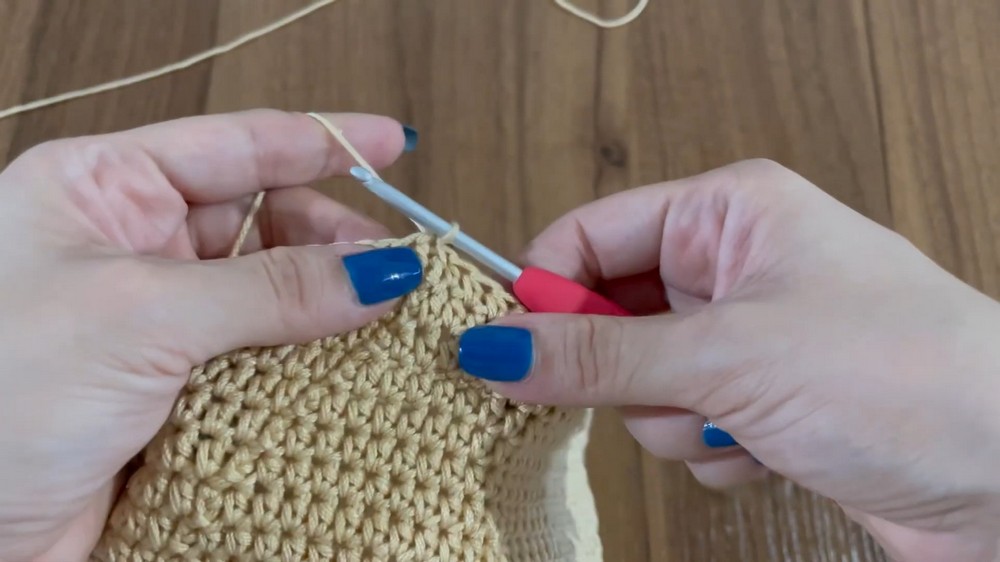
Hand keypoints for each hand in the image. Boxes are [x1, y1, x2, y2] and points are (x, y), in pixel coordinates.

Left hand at [0, 110, 423, 560]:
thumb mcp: (140, 316)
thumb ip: (270, 289)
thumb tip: (380, 270)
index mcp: (102, 190)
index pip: (233, 145)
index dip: (318, 141)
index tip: (390, 145)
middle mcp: (132, 246)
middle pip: (264, 220)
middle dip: (334, 238)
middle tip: (397, 267)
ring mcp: (157, 321)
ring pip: (272, 295)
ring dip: (329, 308)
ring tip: (391, 319)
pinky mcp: (178, 389)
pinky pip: (264, 360)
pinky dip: (310, 365)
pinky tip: (354, 368)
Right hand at [456, 159, 999, 560]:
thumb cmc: (906, 375)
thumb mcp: (729, 356)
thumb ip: (599, 355)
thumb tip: (496, 346)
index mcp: (728, 214)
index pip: (591, 235)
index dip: (546, 292)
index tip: (510, 351)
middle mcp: (735, 268)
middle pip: (609, 316)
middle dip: (629, 372)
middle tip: (671, 389)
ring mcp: (748, 339)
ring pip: (642, 384)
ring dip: (679, 420)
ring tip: (745, 421)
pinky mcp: (762, 403)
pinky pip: (685, 428)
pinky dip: (715, 450)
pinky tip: (774, 449)